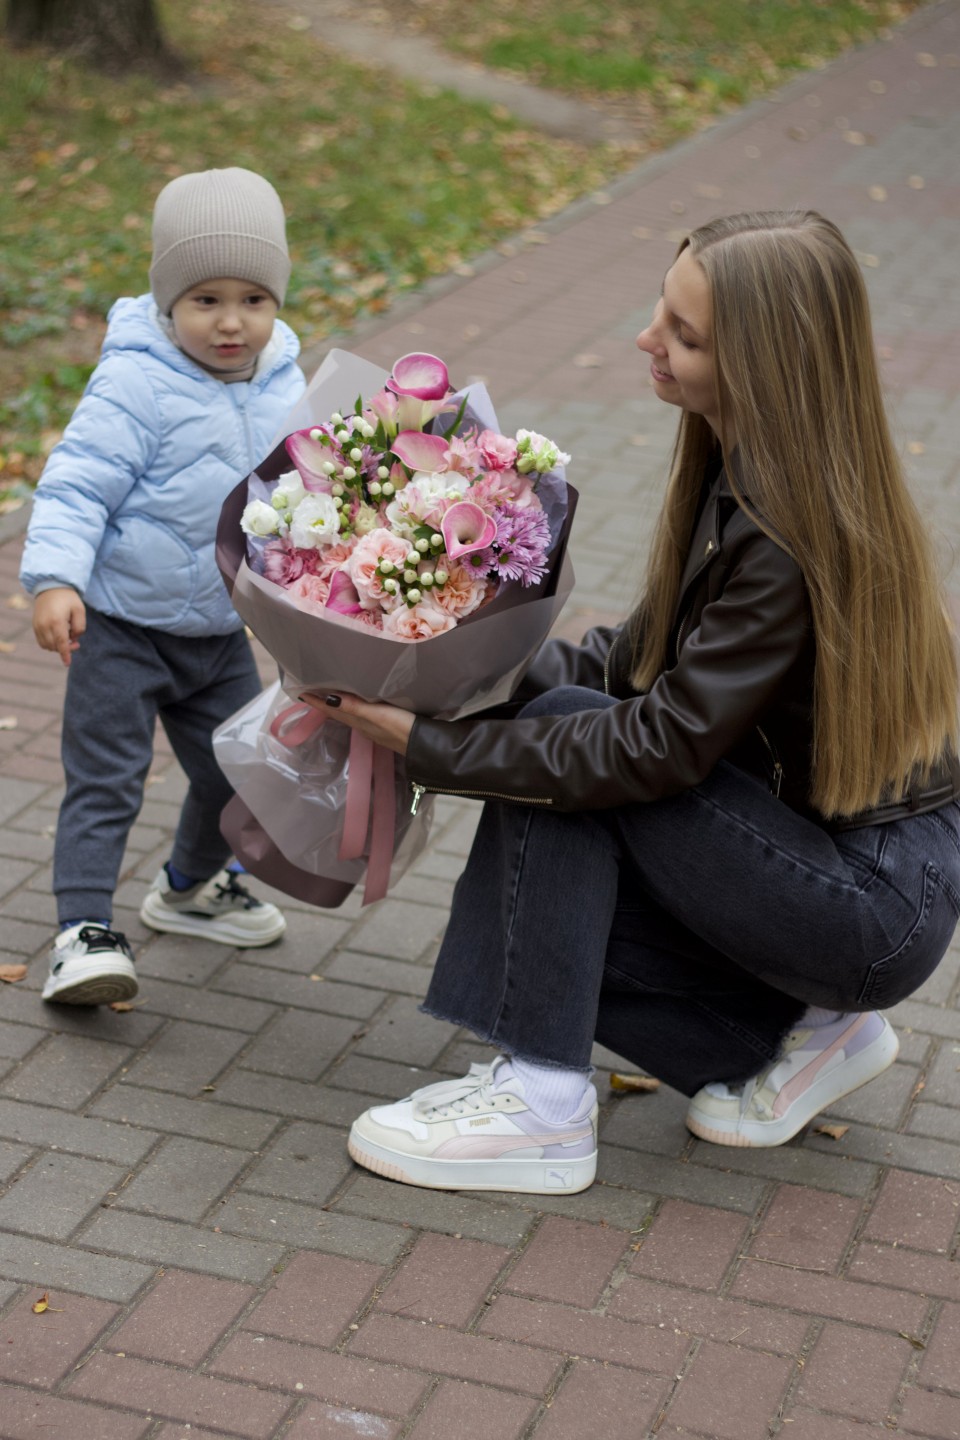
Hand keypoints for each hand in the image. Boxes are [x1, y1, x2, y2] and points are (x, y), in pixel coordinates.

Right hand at [33, 588, 85, 665]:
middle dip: (66, 648)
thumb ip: (80, 627)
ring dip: (57, 646)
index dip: (65, 654)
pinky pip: (41, 641)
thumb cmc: (68, 598)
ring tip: (67, 636)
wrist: (51, 587)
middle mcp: (44, 625)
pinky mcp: (34, 625)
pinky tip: (58, 635)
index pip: (61, 643)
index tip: (67, 663)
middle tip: (76, 642)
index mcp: (56, 621)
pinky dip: (50, 643)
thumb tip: (74, 639)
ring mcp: (37, 626)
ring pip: (47, 646)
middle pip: (55, 646)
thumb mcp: (80, 610)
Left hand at [299, 691, 415, 756]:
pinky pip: (362, 715)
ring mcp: (374, 727)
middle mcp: (363, 725)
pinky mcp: (385, 726)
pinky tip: (359, 703)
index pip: (332, 709)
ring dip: (338, 704)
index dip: (317, 701)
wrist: (426, 746)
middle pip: (338, 712)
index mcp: (358, 721)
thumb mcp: (377, 715)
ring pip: (350, 714)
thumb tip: (328, 699)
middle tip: (312, 689)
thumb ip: (355, 707)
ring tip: (330, 693)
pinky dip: (354, 707)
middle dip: (324, 702)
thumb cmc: (402, 728)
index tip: (301, 692)